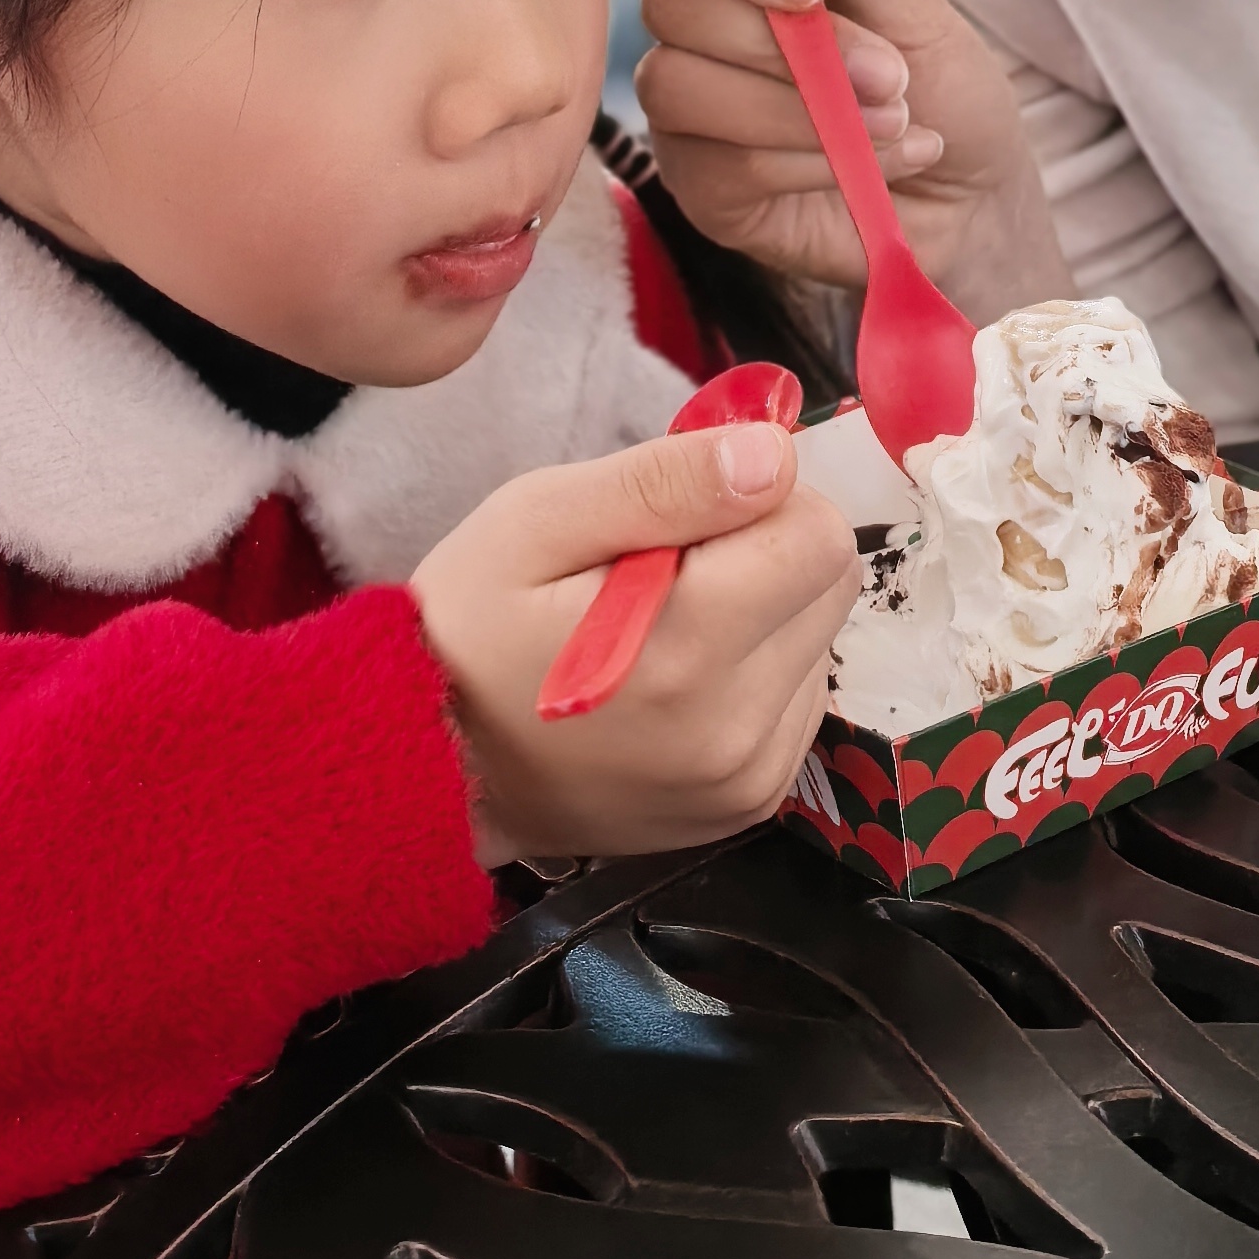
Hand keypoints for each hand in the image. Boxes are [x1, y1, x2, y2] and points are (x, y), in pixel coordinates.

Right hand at [409, 416, 859, 865]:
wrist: (428, 768)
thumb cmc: (466, 633)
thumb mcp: (534, 521)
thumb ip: (662, 481)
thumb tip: (776, 455)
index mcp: (688, 648)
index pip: (821, 533)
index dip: (758, 497)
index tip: (683, 512)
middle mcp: (736, 729)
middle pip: (831, 584)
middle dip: (764, 552)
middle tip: (664, 567)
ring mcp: (747, 778)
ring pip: (819, 640)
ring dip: (760, 615)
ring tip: (660, 629)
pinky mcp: (749, 803)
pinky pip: (798, 700)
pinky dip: (752, 673)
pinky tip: (674, 677)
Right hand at [633, 0, 1069, 324]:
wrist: (974, 202)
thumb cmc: (943, 89)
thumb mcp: (912, 7)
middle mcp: (695, 22)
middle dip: (785, 43)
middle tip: (889, 76)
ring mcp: (688, 107)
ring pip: (680, 84)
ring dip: (799, 110)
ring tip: (894, 124)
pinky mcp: (700, 185)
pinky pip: (720, 163)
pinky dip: (809, 163)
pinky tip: (868, 171)